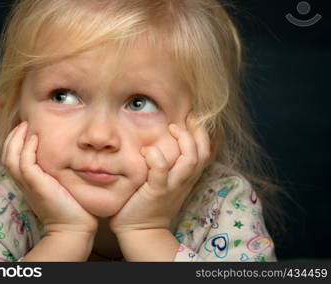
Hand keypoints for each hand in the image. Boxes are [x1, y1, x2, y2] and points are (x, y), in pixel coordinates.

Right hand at [2, 121, 97, 234]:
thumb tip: (66, 153)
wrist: (73, 227)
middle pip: (6, 155)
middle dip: (12, 136)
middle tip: (23, 122)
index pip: (12, 158)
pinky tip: (36, 137)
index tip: (25, 128)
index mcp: (27, 182)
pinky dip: (27, 148)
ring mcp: (28, 184)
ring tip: (26, 125)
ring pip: (10, 157)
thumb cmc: (71, 206)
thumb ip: (55, 170)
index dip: (15, 142)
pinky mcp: (36, 185)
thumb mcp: (59, 184)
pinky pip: (25, 163)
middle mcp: (24, 183)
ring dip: (16, 139)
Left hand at [109, 116, 211, 233]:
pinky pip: (161, 170)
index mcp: (187, 177)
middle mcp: (184, 181)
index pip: (206, 153)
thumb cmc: (148, 202)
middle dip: (199, 131)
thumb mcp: (165, 182)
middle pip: (203, 153)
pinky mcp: (156, 192)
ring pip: (190, 160)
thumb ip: (168, 164)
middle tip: (187, 116)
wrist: (140, 231)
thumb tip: (161, 140)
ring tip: (172, 127)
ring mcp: (172, 186)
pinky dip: (155, 157)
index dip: (205, 134)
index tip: (194, 117)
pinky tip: (147, 150)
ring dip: (183, 140)